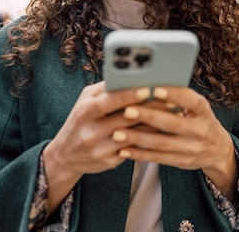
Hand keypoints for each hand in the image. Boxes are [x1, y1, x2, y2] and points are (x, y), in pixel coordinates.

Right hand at [41, 82, 158, 211]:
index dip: (130, 95)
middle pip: (127, 118)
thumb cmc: (80, 120)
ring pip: (134, 135)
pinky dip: (149, 139)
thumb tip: (128, 76)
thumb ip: (105, 89)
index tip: (148, 88)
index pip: (110, 101)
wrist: (66, 155)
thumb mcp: (84, 101)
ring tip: (173, 114)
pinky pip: (134, 149)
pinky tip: (163, 132)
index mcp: (85, 111)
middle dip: (151, 108)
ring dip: (155, 125)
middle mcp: (92, 131)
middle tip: (171, 100)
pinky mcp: (110, 162)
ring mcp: (101, 149)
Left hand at [111, 86, 238, 199]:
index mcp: (204, 112)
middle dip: (148, 116)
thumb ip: (181, 99)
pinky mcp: (183, 161)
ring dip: (138, 138)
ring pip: (162, 143)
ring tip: (117, 133)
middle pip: (173, 123)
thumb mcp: (198, 108)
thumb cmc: (200, 120)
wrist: (218, 150)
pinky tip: (124, 149)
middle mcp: (200, 130)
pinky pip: (159, 158)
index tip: (156, 89)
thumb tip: (151, 86)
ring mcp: (192, 148)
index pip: (192, 101)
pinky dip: (140, 154)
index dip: (175, 95)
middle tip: (127, 110)